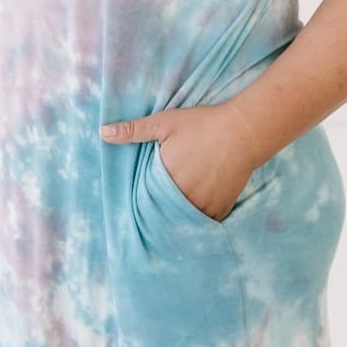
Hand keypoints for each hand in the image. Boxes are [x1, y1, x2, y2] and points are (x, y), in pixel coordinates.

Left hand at [99, 101, 263, 221]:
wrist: (244, 131)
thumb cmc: (203, 124)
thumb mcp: (164, 122)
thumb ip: (133, 130)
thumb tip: (102, 132)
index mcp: (165, 178)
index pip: (144, 199)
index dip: (139, 202)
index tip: (133, 207)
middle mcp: (183, 196)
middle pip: (163, 213)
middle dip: (157, 214)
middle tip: (147, 221)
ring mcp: (204, 204)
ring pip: (183, 222)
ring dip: (176, 221)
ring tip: (168, 223)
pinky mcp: (221, 207)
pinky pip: (205, 223)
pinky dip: (198, 222)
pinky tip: (190, 222)